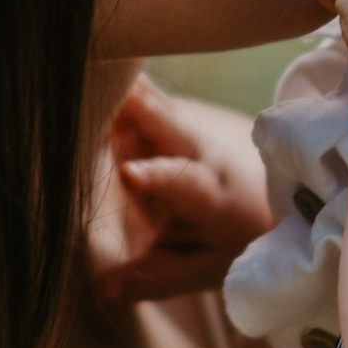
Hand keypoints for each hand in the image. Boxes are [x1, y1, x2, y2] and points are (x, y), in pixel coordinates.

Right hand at [89, 78, 272, 305]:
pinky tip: (87, 60)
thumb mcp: (202, 268)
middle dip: (142, 109)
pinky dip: (115, 79)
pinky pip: (138, 92)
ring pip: (151, 102)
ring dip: (122, 86)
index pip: (186, 185)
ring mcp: (178, 127)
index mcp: (209, 194)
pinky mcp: (161, 113)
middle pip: (170, 126)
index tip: (130, 174)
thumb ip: (157, 276)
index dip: (159, 178)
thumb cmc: (226, 241)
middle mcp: (197, 152)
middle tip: (112, 93)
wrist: (260, 199)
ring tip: (88, 65)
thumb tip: (106, 288)